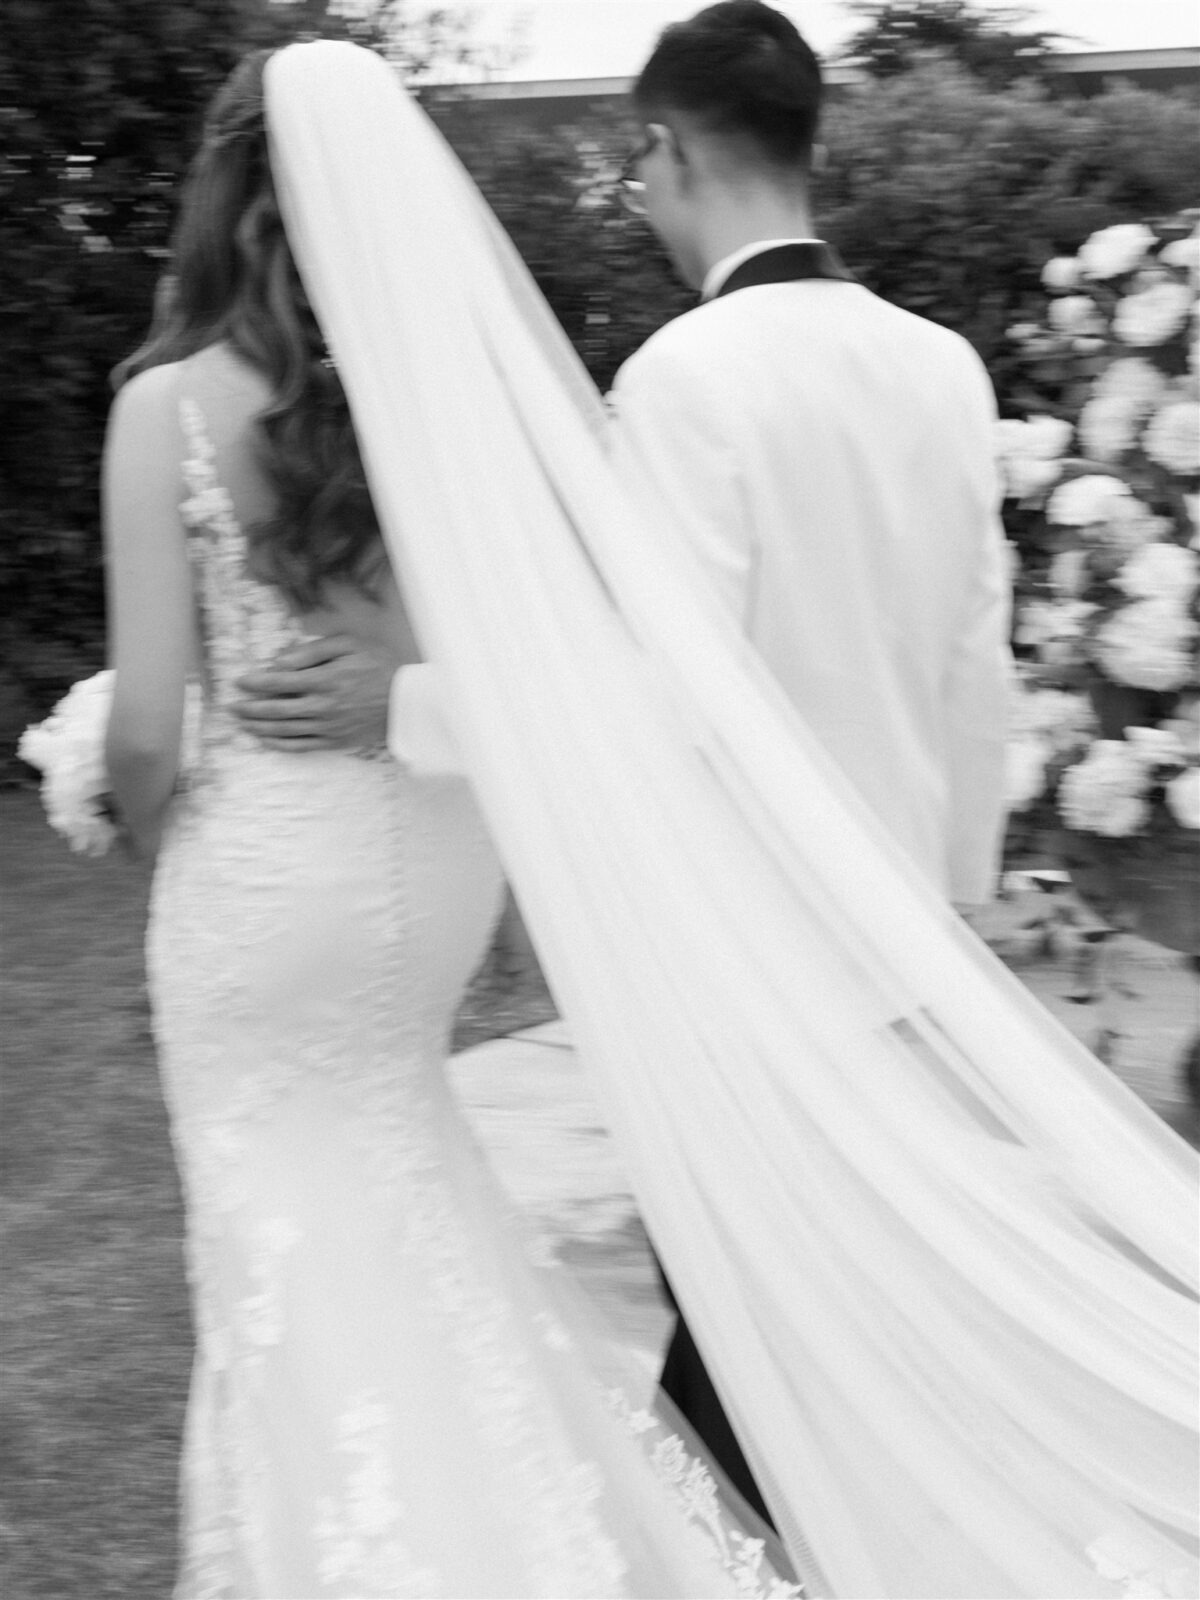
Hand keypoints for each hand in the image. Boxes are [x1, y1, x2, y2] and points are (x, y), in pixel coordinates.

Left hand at [233, 635, 401, 751]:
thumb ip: (312, 651)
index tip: (240, 681)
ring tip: (242, 722)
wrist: (409, 701)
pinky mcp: (336, 741)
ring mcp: (328, 727)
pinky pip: (301, 745)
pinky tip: (266, 740)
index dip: (255, 682)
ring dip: (259, 726)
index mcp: (324, 679)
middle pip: (276, 709)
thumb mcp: (349, 645)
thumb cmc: (381, 666)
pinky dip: (280, 743)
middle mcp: (322, 705)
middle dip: (250, 707)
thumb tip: (280, 661)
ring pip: (284, 729)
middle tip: (232, 706)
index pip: (278, 681)